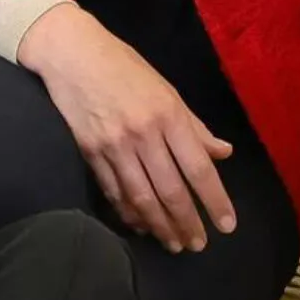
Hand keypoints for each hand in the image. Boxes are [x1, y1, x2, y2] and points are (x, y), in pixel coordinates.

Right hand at [18, 3, 235, 252]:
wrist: (72, 54)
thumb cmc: (125, 69)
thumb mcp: (168, 90)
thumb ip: (195, 127)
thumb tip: (223, 153)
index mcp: (169, 115)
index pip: (199, 168)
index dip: (215, 200)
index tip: (226, 225)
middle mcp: (144, 133)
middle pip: (171, 190)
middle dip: (187, 222)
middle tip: (198, 244)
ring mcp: (114, 145)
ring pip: (141, 197)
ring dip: (160, 226)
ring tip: (174, 244)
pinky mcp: (89, 152)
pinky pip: (113, 192)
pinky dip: (129, 213)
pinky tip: (141, 227)